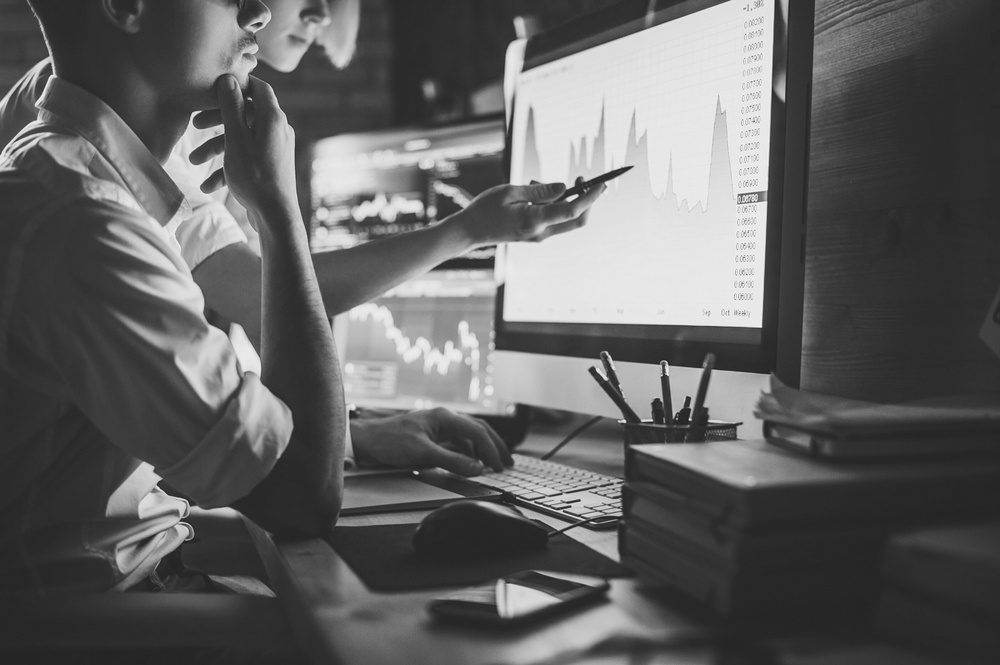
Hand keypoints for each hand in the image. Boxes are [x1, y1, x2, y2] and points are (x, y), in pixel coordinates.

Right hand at [189, 75, 296, 215]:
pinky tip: (208, 187)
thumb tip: (229, 78)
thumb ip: (232, 108)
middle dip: (218, 120)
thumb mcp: (236, 138)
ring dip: (216, 149)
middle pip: (245, 115)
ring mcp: (274, 150)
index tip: (216, 86)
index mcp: (273, 119)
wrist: (275, 217)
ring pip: (242, 139)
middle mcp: (277, 131)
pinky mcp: (269, 167)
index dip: (238, 84)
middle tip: (195, 125)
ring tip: (193, 162)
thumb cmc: (255, 176)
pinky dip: (228, 168)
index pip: (259, 88)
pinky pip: (246, 159)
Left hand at [350, 408, 513, 475]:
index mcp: (444, 417)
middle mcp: (444, 418)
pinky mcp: (432, 435)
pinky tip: (472, 462)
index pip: (477, 432)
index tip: (498, 467)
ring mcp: (438, 426)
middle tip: (508, 462)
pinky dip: (469, 452)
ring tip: (494, 463)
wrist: (366, 441)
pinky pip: (458, 441)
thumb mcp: (423, 454)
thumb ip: (452, 461)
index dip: (491, 450)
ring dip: (483, 449)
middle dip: (494, 446)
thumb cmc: (389, 442)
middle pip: (478, 429)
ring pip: (469, 435)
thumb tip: (478, 469)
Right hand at [452, 180, 605, 246]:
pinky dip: (552, 204)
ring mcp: (539, 236)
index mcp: (534, 221)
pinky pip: (554, 218)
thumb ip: (539, 191)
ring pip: (566, 218)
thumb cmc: (486, 208)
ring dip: (562, 198)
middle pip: (577, 220)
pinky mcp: (536, 234)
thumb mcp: (510, 191)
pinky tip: (532, 193)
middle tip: (582, 178)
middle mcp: (541, 233)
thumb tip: (563, 187)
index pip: (572, 210)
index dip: (590, 197)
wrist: (470, 231)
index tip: (601, 184)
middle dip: (586, 200)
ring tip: (534, 183)